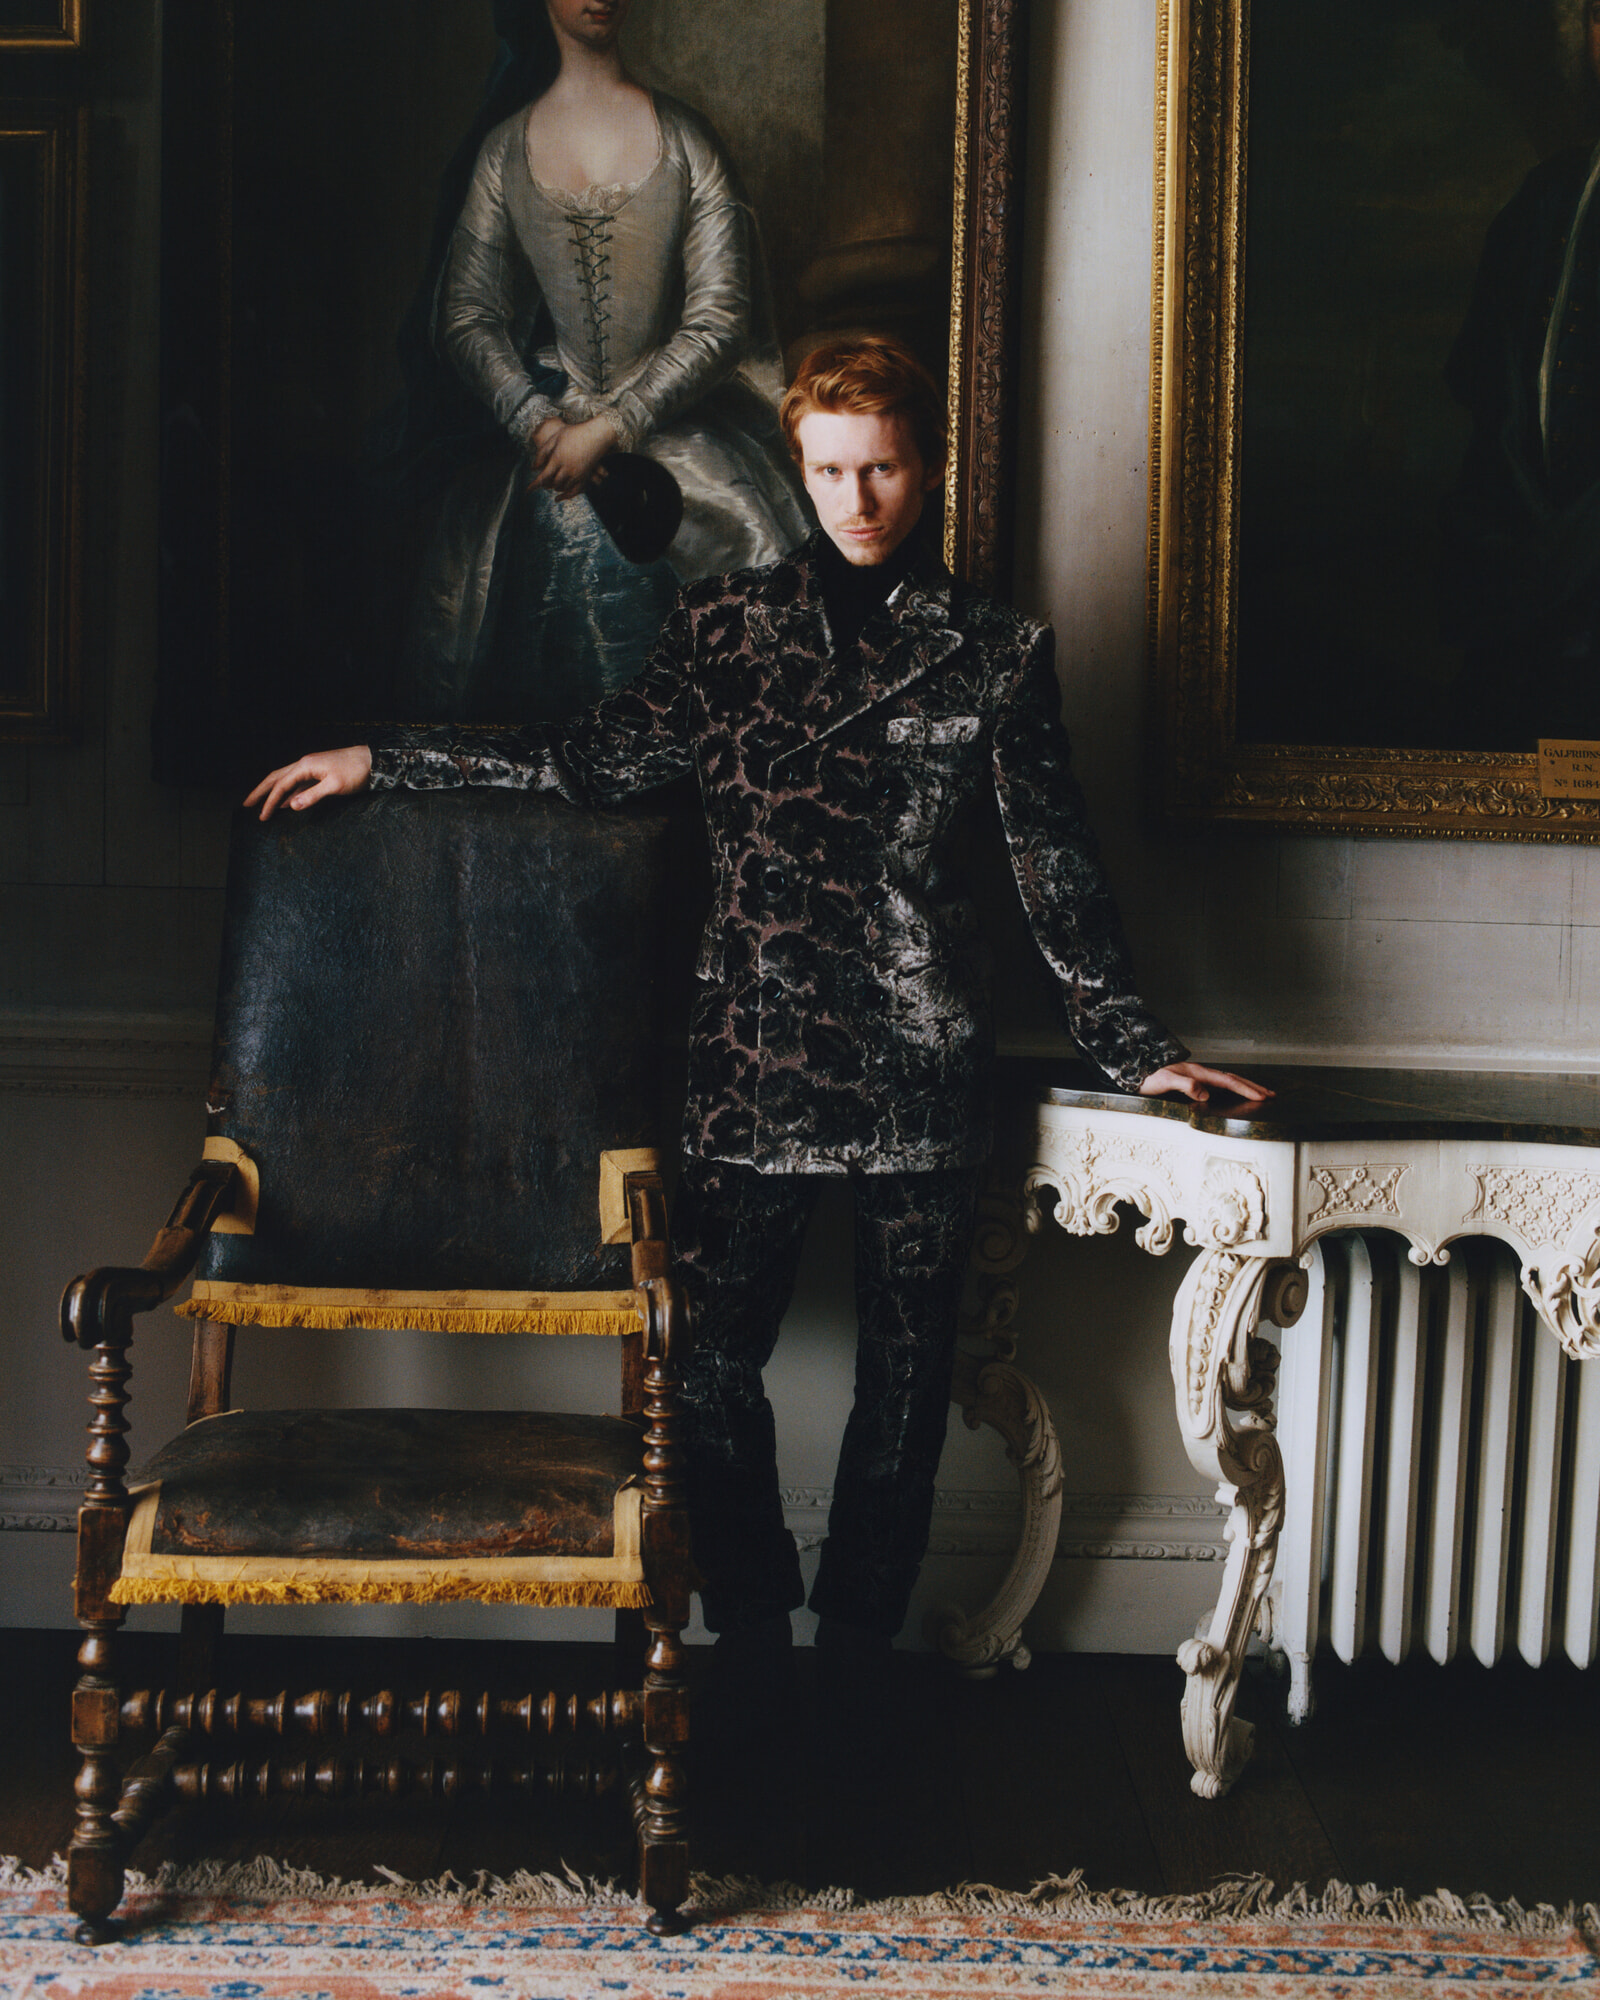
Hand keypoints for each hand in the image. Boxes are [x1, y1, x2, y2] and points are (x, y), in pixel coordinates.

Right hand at [244, 745, 371, 819]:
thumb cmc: (356, 771)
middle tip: (247, 804)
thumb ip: (312, 795)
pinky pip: (298, 783)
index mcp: (305, 766)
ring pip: (286, 779)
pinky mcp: (319, 772)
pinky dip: (288, 792)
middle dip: (261, 791)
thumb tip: (291, 805)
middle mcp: (305, 764)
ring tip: (262, 804)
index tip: (262, 816)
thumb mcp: (335, 786)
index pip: (281, 785)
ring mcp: (311, 768)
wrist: (374, 761)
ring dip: (273, 792)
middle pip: (276, 777)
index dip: (269, 801)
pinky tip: (286, 802)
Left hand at [527, 414, 616, 499]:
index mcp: (557, 458)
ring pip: (562, 487)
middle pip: (552, 483)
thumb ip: (542, 453)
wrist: (596, 434)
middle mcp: (567, 468)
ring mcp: (577, 473)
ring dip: (555, 487)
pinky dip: (566, 495)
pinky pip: (575, 491)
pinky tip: (560, 496)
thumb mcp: (554, 439)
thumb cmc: (574, 433)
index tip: (527, 491)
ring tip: (551, 484)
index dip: (534, 485)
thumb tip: (533, 468)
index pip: (543, 476)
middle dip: (545, 484)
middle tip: (541, 482)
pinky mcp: (585, 476)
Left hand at [1138, 1061, 1273, 1106]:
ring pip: (1227, 1080)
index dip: (1246, 1089)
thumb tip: (1205, 1094)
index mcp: (1197, 1072)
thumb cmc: (1148, 1078)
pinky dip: (1232, 1087)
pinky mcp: (1193, 1081)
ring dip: (1245, 1086)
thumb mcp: (1164, 1081)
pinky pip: (1219, 1084)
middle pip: (1232, 1078)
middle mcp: (1200, 1072)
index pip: (1227, 1081)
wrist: (1134, 1070)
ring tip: (1261, 1092)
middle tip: (1271, 1094)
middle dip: (1252, 1086)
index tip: (1262, 1096)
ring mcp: (1197, 1076)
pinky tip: (1235, 1093)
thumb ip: (1184, 1085)